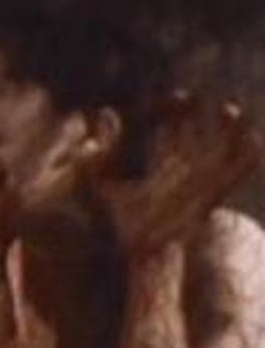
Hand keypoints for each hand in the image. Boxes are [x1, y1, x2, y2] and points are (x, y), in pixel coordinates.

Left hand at [91, 91, 261, 256]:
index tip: (175, 96)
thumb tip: (102, 117)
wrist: (137, 251)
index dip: (175, 112)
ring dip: (229, 132)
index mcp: (162, 169)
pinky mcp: (210, 196)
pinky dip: (246, 159)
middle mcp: (183, 174)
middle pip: (198, 138)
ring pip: (220, 152)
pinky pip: (234, 176)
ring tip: (228, 109)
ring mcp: (198, 185)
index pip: (172, 132)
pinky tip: (254, 140)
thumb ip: (97, 154)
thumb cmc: (120, 221)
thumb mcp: (102, 181)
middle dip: (203, 117)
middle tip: (201, 99)